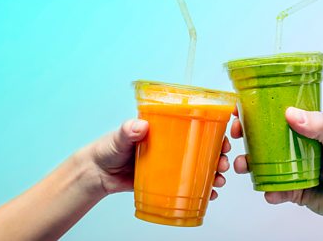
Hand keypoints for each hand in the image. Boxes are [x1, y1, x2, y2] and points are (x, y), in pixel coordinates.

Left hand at [83, 119, 229, 198]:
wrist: (98, 174)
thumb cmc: (109, 148)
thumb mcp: (119, 136)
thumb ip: (128, 130)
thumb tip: (139, 127)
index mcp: (166, 130)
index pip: (195, 127)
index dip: (215, 131)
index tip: (224, 138)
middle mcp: (173, 146)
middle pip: (203, 148)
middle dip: (219, 155)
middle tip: (223, 163)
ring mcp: (172, 164)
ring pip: (200, 167)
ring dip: (214, 173)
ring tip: (219, 180)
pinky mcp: (167, 181)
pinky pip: (188, 185)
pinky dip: (202, 189)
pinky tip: (210, 194)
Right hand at [232, 107, 322, 239]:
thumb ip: (319, 126)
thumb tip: (292, 115)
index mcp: (307, 131)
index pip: (277, 118)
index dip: (256, 114)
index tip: (242, 113)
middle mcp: (297, 149)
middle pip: (264, 141)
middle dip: (246, 140)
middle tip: (236, 139)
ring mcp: (294, 170)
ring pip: (265, 166)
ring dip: (250, 165)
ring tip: (243, 166)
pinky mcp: (296, 191)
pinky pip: (277, 190)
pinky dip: (270, 191)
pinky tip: (269, 192)